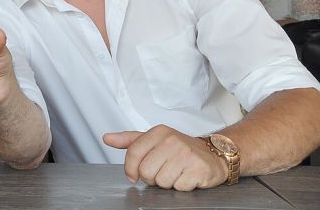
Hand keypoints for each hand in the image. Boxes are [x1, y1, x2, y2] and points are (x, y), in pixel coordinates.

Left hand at [103, 125, 228, 190]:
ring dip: (167, 182)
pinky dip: (181, 186)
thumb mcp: (154, 140)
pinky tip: (187, 177)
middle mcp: (172, 141)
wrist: (214, 155)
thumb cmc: (180, 149)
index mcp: (159, 132)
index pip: (133, 153)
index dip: (131, 169)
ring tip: (176, 173)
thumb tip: (106, 138)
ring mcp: (186, 155)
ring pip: (161, 181)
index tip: (133, 175)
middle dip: (152, 177)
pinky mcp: (198, 169)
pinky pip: (178, 187)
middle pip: (146, 171)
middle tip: (162, 171)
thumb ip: (129, 140)